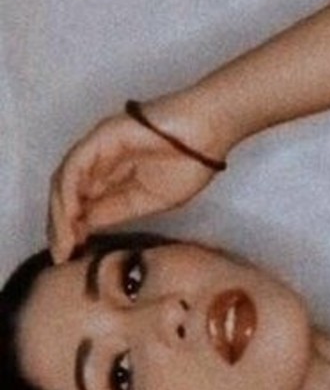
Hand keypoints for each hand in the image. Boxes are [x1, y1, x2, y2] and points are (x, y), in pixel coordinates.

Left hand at [47, 105, 220, 262]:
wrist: (209, 133)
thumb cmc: (190, 163)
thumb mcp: (150, 200)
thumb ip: (118, 210)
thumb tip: (86, 224)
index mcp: (113, 176)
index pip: (83, 204)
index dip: (73, 230)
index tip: (71, 256)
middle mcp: (100, 161)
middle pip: (67, 194)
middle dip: (61, 226)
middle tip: (62, 255)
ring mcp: (98, 147)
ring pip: (65, 181)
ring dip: (60, 212)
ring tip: (64, 241)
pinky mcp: (101, 136)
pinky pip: (76, 166)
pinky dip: (69, 191)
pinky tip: (71, 215)